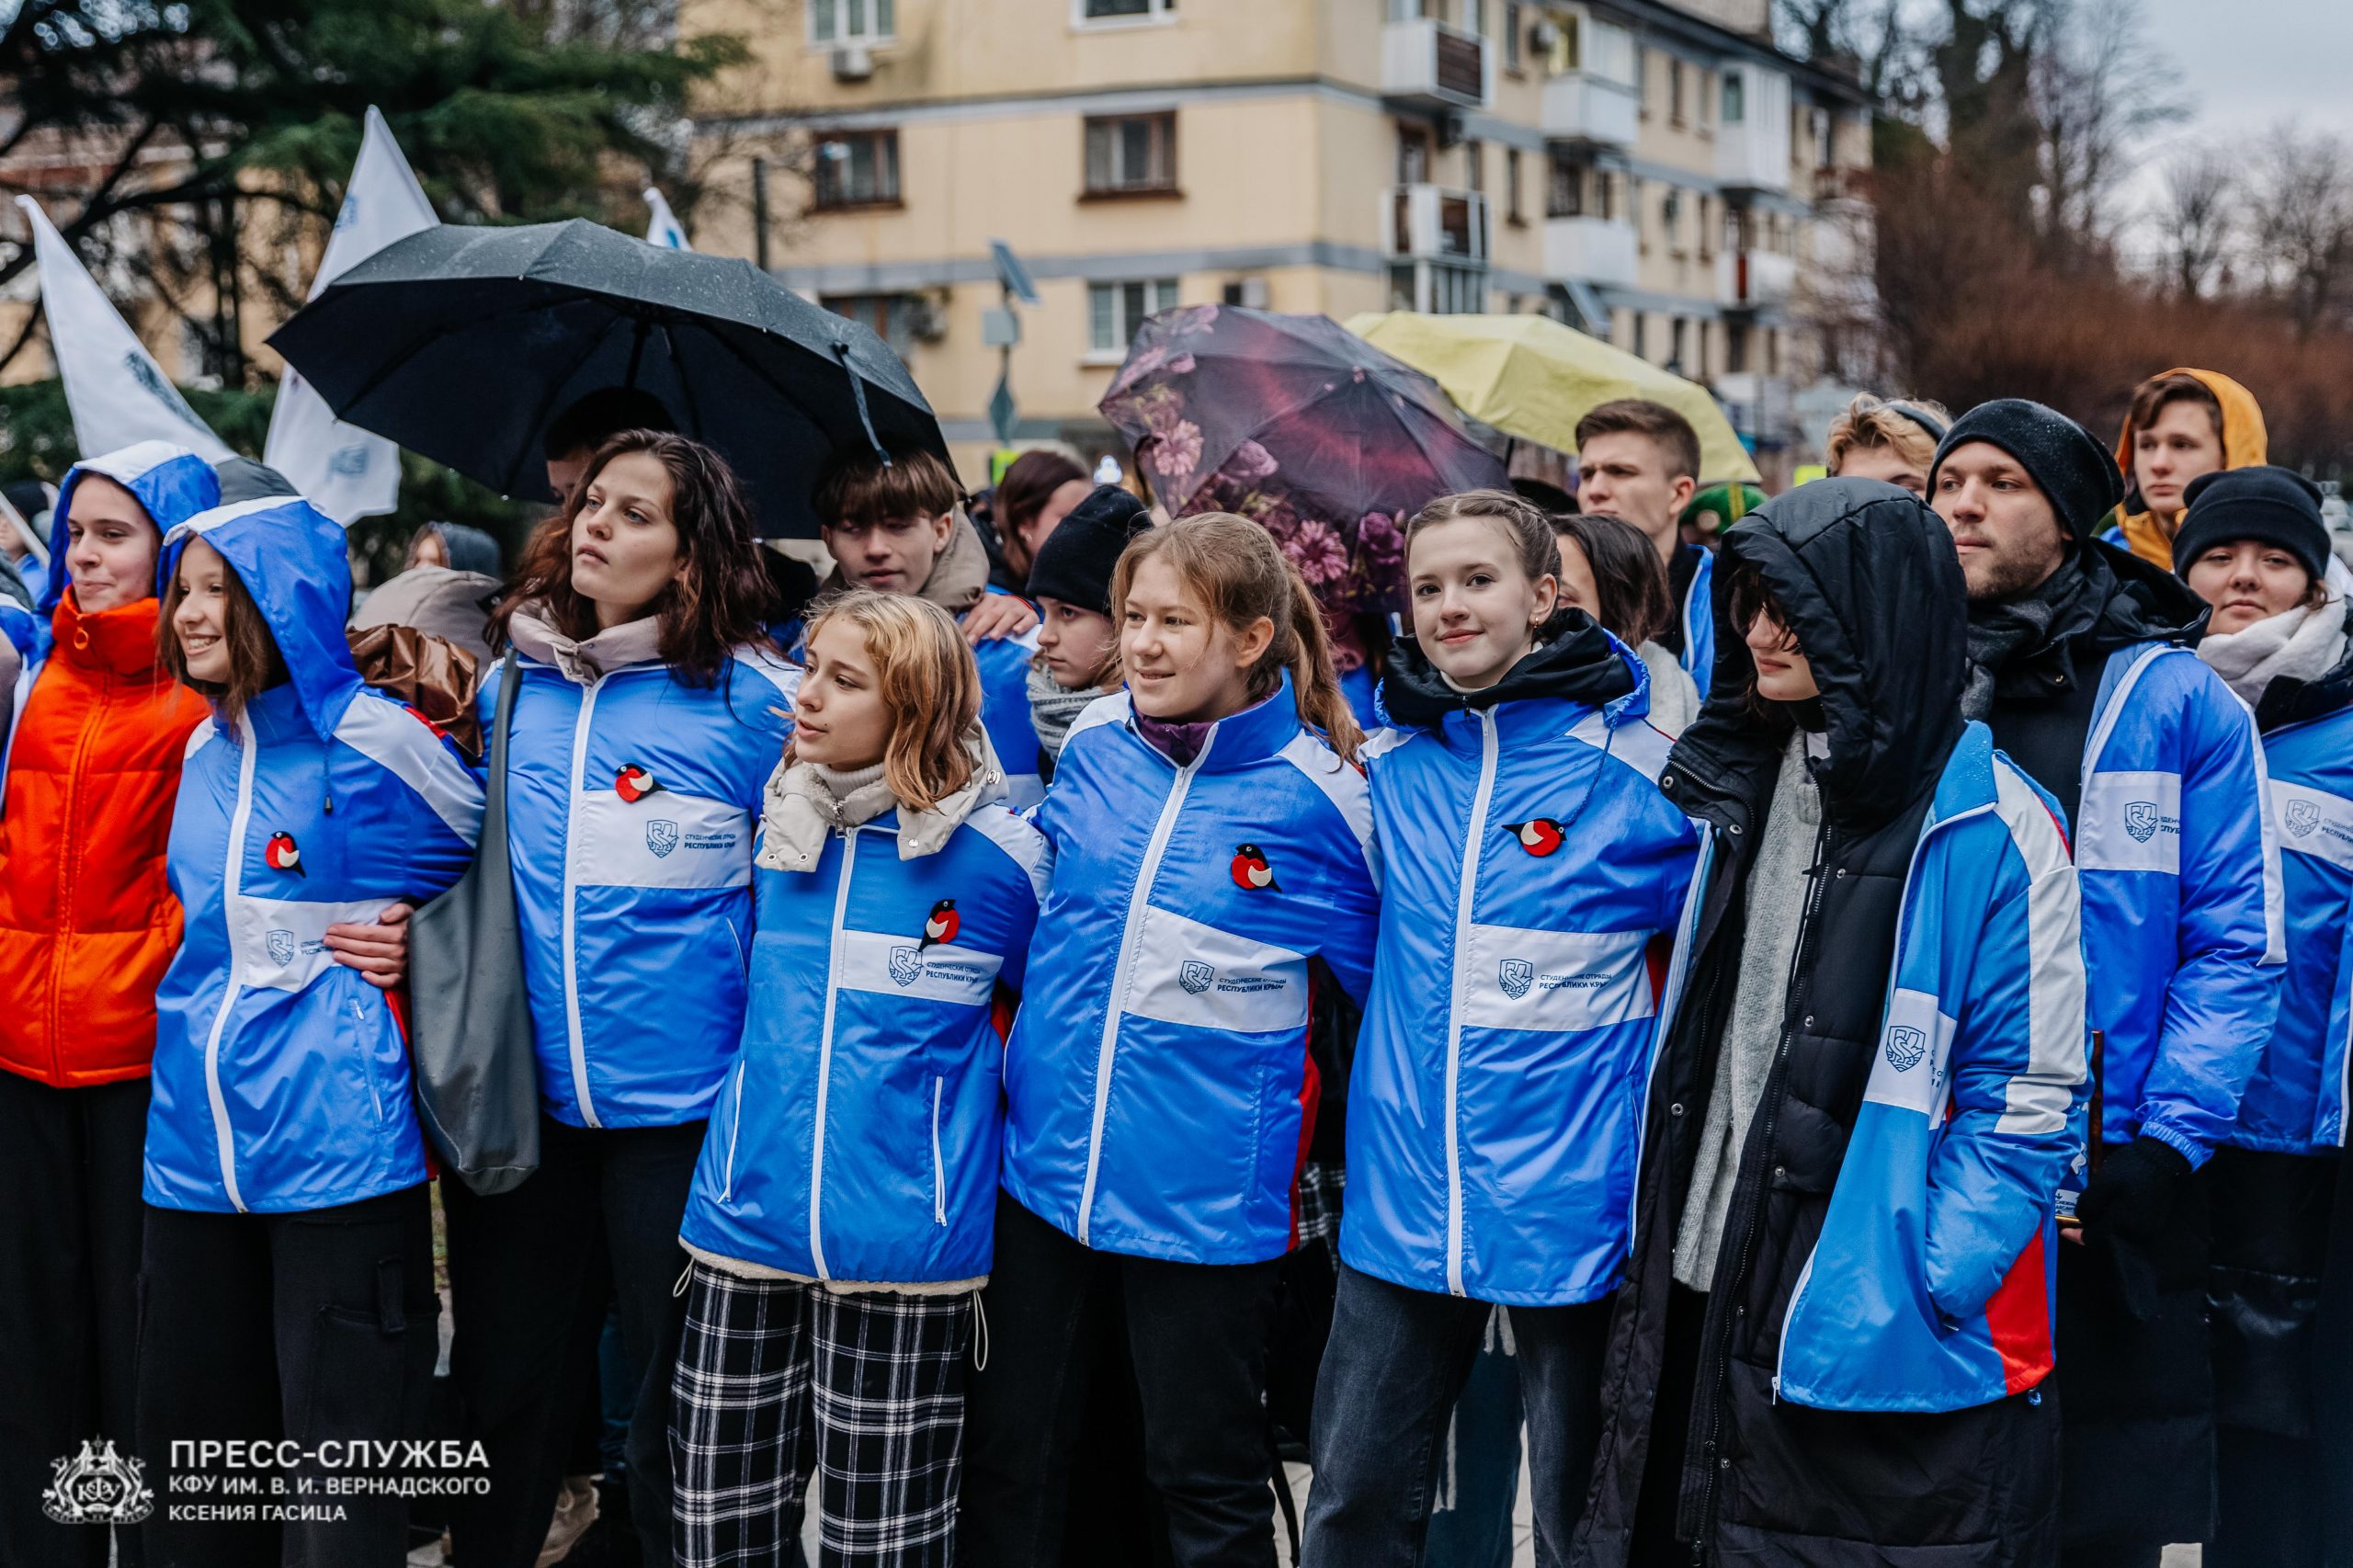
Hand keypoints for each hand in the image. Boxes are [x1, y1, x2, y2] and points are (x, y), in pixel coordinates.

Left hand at [324, 902, 414, 990]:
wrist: (435, 941)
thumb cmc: (415, 924)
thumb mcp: (411, 910)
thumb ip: (398, 910)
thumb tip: (382, 917)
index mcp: (400, 933)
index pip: (368, 933)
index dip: (349, 932)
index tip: (333, 929)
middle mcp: (399, 950)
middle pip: (366, 948)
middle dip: (344, 944)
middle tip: (327, 941)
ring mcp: (401, 965)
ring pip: (372, 964)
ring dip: (351, 960)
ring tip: (335, 955)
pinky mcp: (403, 976)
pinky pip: (388, 981)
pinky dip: (375, 980)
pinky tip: (362, 976)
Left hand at [961, 593, 1037, 644]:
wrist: (1021, 608)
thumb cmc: (997, 616)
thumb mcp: (984, 614)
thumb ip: (972, 621)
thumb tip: (953, 633)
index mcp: (989, 600)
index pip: (977, 611)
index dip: (969, 624)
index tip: (961, 637)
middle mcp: (1003, 602)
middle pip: (991, 614)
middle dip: (980, 628)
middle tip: (972, 641)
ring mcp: (1018, 608)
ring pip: (1009, 616)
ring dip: (1000, 626)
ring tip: (993, 637)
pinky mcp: (1031, 615)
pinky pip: (1028, 619)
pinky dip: (1023, 625)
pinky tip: (1016, 631)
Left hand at [2073, 1136, 2192, 1245]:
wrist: (2164, 1159)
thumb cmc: (2131, 1168)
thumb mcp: (2102, 1182)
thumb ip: (2089, 1204)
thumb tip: (2081, 1218)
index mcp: (2122, 1222)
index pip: (2093, 1238)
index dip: (2076, 1235)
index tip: (2064, 1230)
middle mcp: (2137, 1231)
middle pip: (2105, 1233)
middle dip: (2093, 1222)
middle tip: (2086, 1206)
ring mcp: (2148, 1228)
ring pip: (2118, 1228)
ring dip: (2107, 1217)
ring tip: (2105, 1198)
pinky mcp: (2155, 1222)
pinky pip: (2131, 1224)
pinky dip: (2121, 1215)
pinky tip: (2119, 1199)